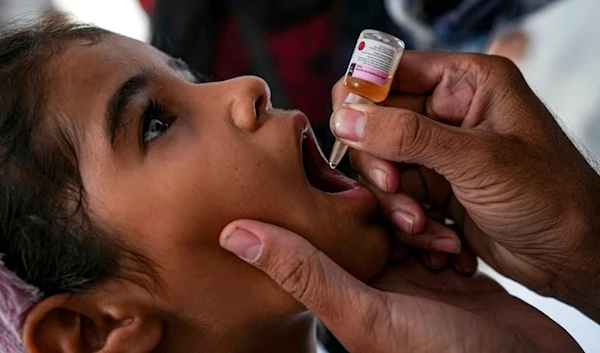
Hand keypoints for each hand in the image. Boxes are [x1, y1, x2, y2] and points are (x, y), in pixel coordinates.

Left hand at [219, 220, 581, 352]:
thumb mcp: (365, 313)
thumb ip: (304, 272)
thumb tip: (232, 233)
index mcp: (347, 291)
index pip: (327, 232)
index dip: (332, 199)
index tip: (334, 161)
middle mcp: (378, 284)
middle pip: (372, 222)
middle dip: (389, 204)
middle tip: (398, 187)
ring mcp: (417, 280)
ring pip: (408, 223)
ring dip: (422, 214)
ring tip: (435, 219)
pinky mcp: (453, 278)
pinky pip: (442, 234)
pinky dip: (449, 228)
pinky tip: (456, 229)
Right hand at [330, 51, 599, 320]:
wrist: (573, 256)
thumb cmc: (550, 196)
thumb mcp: (477, 159)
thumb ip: (406, 136)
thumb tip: (345, 118)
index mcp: (465, 83)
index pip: (388, 72)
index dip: (363, 99)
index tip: (352, 133)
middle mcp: (447, 113)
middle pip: (375, 125)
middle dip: (381, 165)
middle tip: (395, 190)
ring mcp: (438, 153)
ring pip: (381, 168)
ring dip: (397, 204)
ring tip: (427, 227)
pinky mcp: (434, 189)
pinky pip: (396, 199)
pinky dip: (411, 225)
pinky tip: (444, 241)